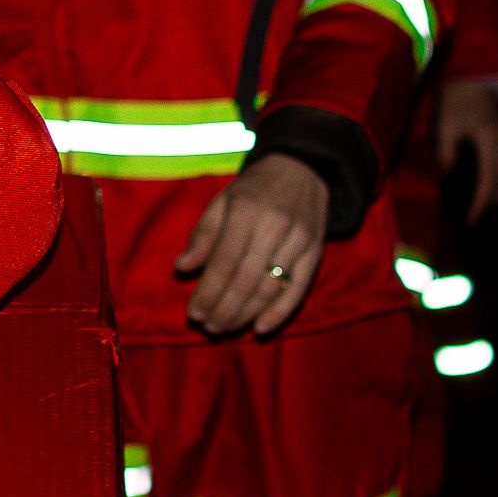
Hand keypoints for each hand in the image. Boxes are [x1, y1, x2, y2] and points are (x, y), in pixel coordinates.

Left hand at [175, 155, 327, 334]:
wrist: (302, 168)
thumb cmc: (254, 189)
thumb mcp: (222, 202)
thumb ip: (203, 236)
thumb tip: (182, 268)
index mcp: (245, 211)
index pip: (224, 263)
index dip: (208, 292)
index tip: (194, 313)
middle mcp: (274, 227)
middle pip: (246, 280)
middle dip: (224, 309)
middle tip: (208, 328)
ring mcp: (299, 241)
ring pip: (270, 288)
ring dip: (245, 314)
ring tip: (225, 328)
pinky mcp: (315, 252)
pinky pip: (298, 289)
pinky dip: (280, 312)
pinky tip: (261, 328)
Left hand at [434, 80, 497, 222]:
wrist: (471, 84)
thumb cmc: (454, 105)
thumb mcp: (444, 126)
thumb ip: (444, 152)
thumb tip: (442, 177)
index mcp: (489, 138)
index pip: (489, 178)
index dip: (482, 201)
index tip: (472, 218)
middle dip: (490, 202)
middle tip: (474, 218)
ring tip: (485, 207)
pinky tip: (496, 190)